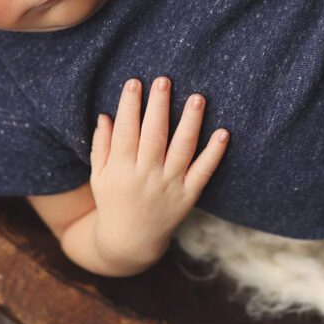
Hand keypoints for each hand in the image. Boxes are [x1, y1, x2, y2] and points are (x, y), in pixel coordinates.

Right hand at [90, 77, 228, 265]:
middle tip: (164, 80)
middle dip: (159, 106)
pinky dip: (214, 153)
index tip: (134, 82)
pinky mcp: (188, 195)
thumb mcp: (99, 176)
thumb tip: (106, 115)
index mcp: (122, 169)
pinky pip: (204, 171)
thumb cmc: (113, 201)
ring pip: (182, 149)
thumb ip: (102, 146)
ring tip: (197, 98)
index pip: (126, 131)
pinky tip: (223, 132)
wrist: (131, 242)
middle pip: (154, 136)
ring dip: (191, 122)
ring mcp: (170, 185)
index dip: (130, 106)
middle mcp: (147, 176)